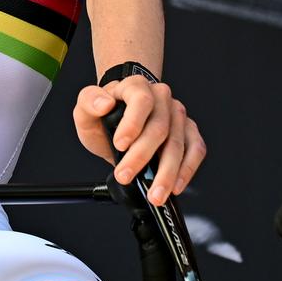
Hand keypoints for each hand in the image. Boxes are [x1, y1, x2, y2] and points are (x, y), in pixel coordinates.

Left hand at [73, 76, 204, 205]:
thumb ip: (89, 101)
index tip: (120, 145)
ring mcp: (177, 114)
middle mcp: (161, 97)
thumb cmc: (104, 116)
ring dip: (167, 173)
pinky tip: (176, 186)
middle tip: (125, 176)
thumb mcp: (85, 108)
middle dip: (142, 157)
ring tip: (154, 194)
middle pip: (159, 128)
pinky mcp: (189, 131)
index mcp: (136, 86)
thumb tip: (104, 104)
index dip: (133, 123)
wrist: (119, 122)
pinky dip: (187, 170)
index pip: (141, 100)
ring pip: (178, 143)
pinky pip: (196, 150)